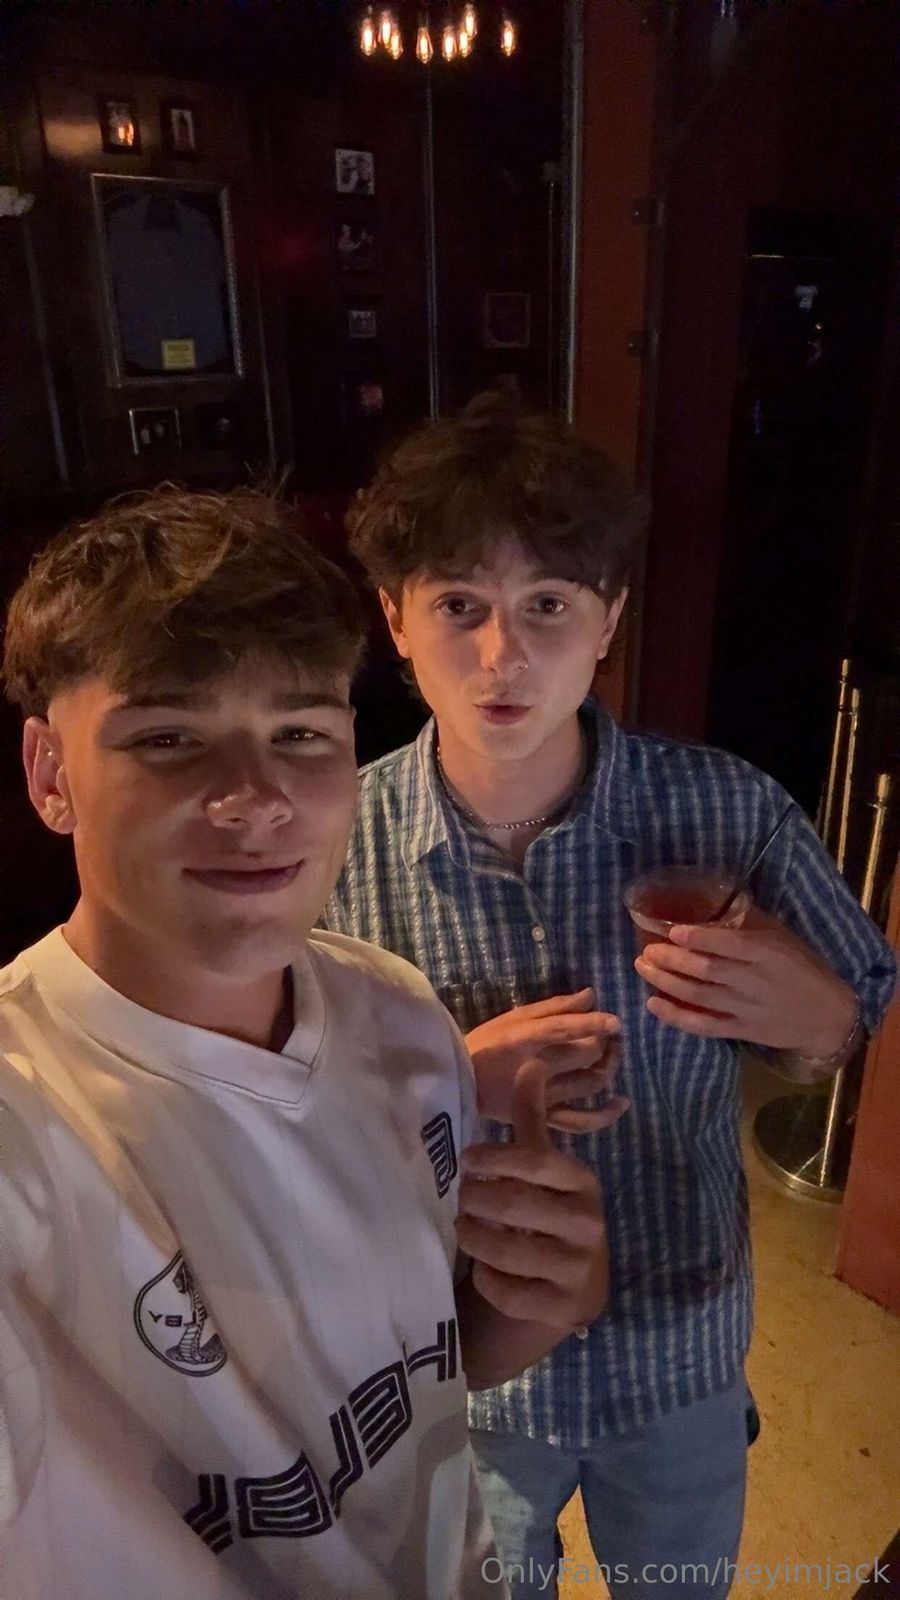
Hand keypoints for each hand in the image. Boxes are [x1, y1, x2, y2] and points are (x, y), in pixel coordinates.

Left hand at [456, 1059, 609, 1329]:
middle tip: (460, 1198)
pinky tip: (485, 1270)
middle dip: (474, 1199)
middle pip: (513, 1204)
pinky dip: (486, 1279)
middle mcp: (587, 1224)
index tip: (465, 1159)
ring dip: (474, 1237)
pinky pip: (507, 1290)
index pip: (535, 1160)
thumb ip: (532, 1120)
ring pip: (505, 1250)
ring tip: (465, 1228)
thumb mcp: (543, 1170)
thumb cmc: (547, 1217)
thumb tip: (530, 1062)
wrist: (567, 1293)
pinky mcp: (561, 1308)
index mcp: (583, 1183)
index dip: (493, 1157)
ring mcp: (577, 1269)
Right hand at [465, 988, 626, 1132]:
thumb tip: (591, 996)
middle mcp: (537, 1067)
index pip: (564, 1029)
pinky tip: (620, 1102)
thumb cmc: (486, 1044)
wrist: (459, 1084)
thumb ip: (554, 1007)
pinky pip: (581, 1121)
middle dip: (606, 1042)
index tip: (616, 1021)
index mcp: (525, 1038)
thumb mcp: (513, 1017)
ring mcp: (542, 1096)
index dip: (594, 1024)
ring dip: (609, 1067)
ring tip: (611, 1056)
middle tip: (609, 1035)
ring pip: (590, 1084)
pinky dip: (605, 1114)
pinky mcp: (544, 1118)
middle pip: (587, 1055)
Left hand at [635, 909, 856, 1055]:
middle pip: (706, 971)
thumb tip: (711, 902)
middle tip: (647, 950)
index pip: (730, 945)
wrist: (825, 1016)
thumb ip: (749, 925)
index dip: (700, 938)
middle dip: (672, 959)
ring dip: (666, 982)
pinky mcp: (739, 1031)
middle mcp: (753, 981)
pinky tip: (653, 1003)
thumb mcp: (782, 939)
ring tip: (643, 967)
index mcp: (767, 954)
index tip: (673, 931)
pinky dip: (676, 1017)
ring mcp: (745, 1009)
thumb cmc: (802, 968)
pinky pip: (702, 1025)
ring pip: (698, 996)